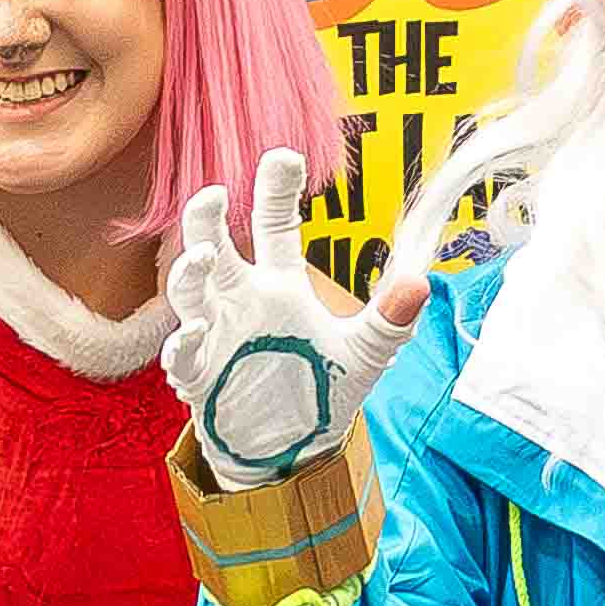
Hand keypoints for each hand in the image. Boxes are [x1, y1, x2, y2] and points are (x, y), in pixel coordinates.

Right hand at [159, 148, 431, 481]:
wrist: (293, 449)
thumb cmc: (322, 389)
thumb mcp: (364, 354)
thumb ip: (390, 320)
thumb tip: (421, 282)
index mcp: (279, 284)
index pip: (273, 225)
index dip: (276, 189)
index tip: (285, 156)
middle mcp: (241, 299)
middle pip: (212, 243)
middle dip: (205, 217)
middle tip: (212, 194)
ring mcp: (215, 333)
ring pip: (187, 291)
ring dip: (188, 272)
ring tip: (202, 257)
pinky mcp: (200, 374)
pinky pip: (183, 353)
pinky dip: (186, 343)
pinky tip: (197, 335)